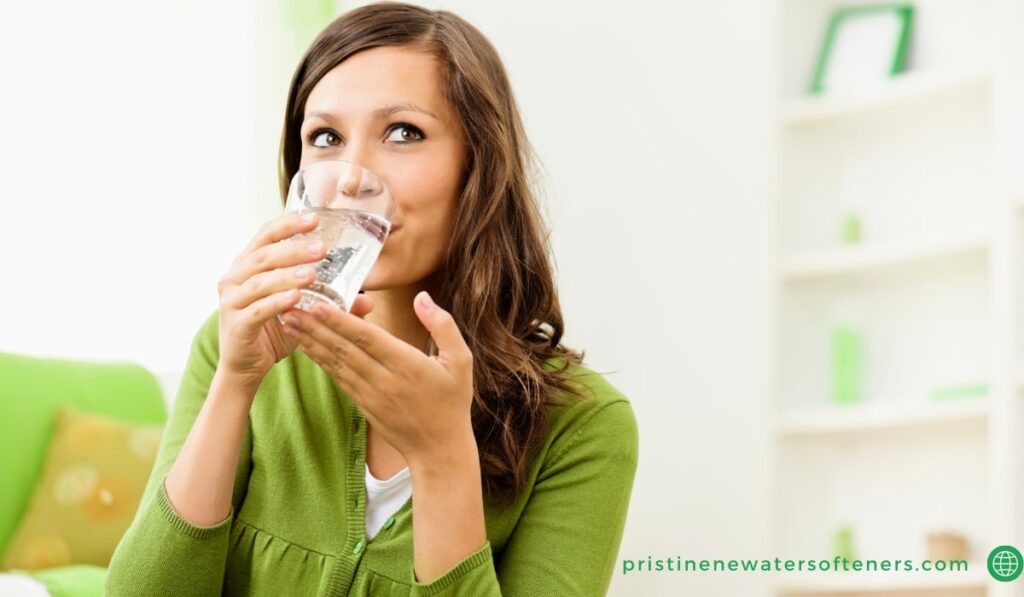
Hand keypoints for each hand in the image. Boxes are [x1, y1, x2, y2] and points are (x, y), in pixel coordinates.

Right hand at [215, 211, 374, 389]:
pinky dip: (277, 302)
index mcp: (248, 265)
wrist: (246, 367)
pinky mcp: (236, 324)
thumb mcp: (303, 312)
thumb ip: (330, 302)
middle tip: (321, 248)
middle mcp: (235, 278)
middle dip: (293, 250)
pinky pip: (257, 309)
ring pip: (259, 281)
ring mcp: (232, 301)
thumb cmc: (272, 331)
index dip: (288, 224)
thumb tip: (368, 301)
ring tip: (312, 274)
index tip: (315, 218)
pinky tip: (296, 298)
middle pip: (264, 255)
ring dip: (287, 275)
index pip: (266, 235)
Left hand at [281, 291, 475, 464]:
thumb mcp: (461, 361)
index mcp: (407, 365)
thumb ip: (442, 326)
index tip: (317, 304)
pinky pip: (338, 378)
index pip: (367, 338)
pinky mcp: (363, 404)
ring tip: (289, 322)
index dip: (340, 321)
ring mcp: (370, 395)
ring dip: (310, 341)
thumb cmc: (452, 402)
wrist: (438, 450)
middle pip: (344, 348)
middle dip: (314, 326)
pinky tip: (306, 345)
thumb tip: (422, 297)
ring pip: (335, 363)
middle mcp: (384, 380)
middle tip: (288, 306)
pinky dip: (320, 360)